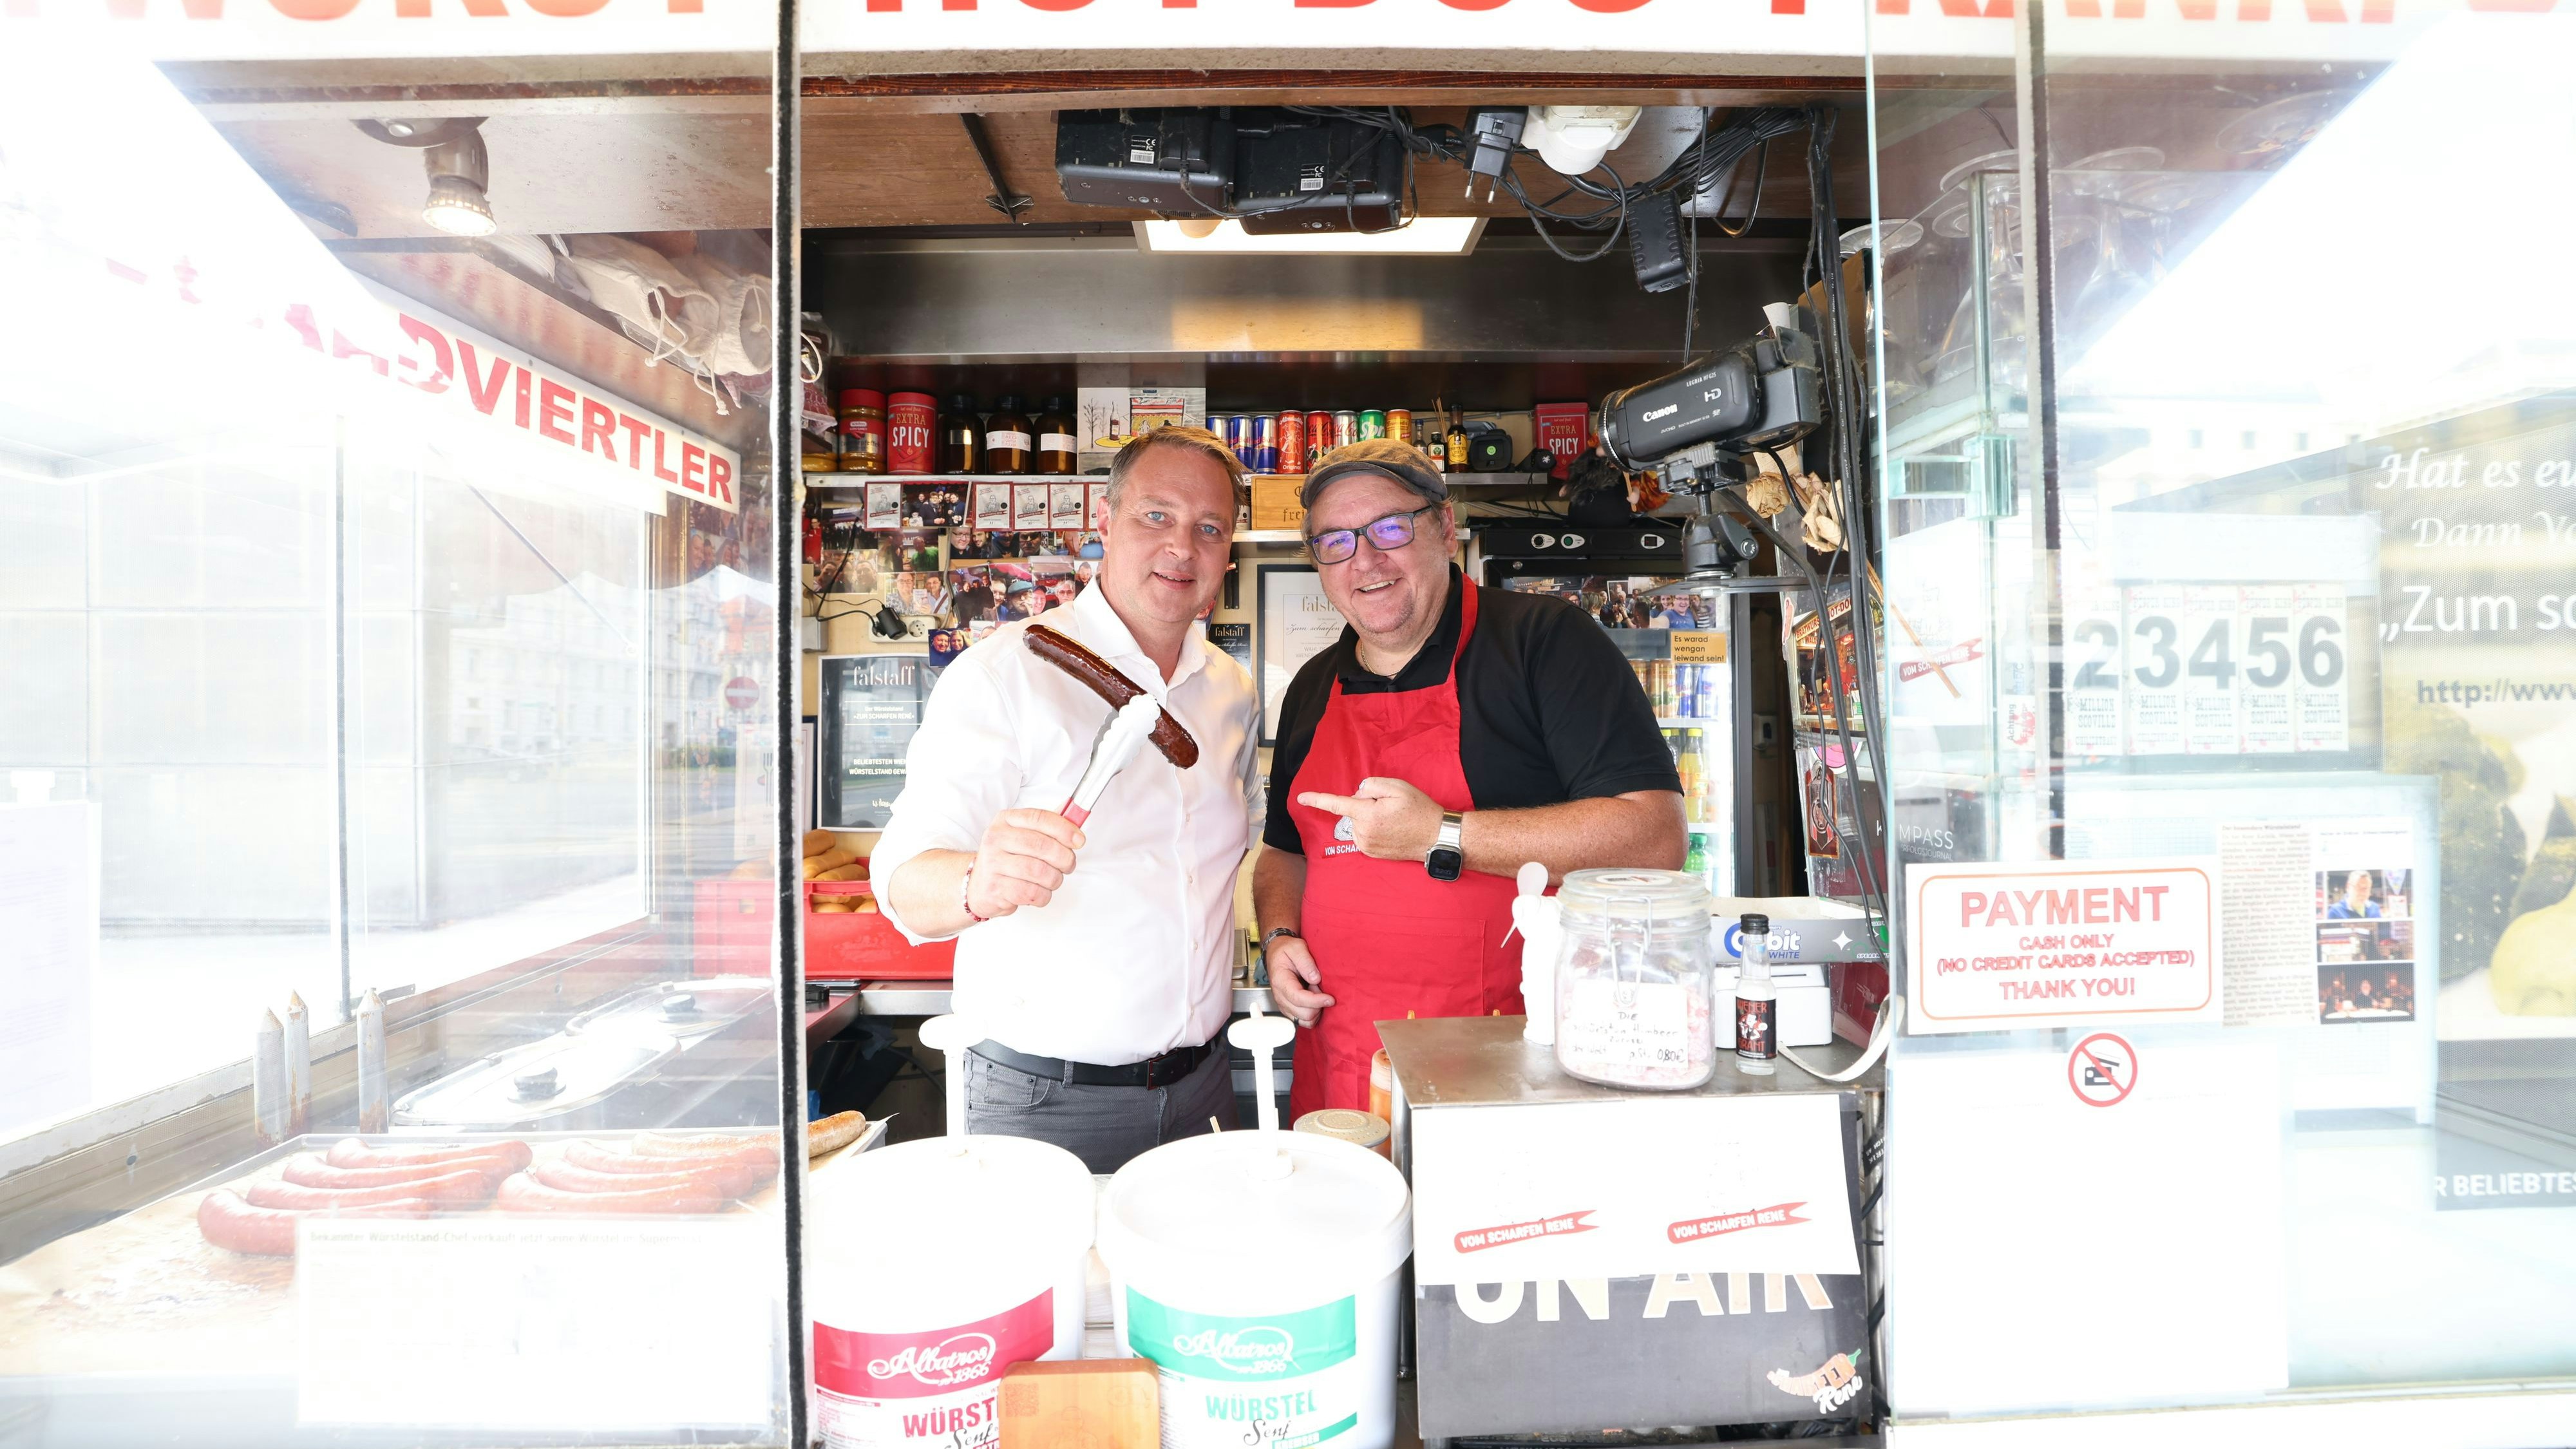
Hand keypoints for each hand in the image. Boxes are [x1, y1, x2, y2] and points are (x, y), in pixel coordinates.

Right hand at [966, 809, 1085, 918]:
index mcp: (1005, 820)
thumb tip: (1075, 815)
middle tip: (1068, 865)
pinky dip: (1043, 896)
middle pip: (1042, 846)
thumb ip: (1047, 826)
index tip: (1079, 840)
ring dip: (1054, 879)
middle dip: (1064, 858)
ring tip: (1052, 880)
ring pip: (1039, 872)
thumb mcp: (1022, 835)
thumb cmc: (1006, 859)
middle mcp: (996, 839)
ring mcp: (993, 864)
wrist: (978, 886)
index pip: (1039, 818)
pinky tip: (1039, 892)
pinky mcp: (995, 888)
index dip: (1064, 829)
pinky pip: (1031, 893)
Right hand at [1264, 936, 1333, 1026]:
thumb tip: (1315, 979)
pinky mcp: (1289, 1009)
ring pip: (1305, 1021)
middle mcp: (1280, 997)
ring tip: (1316, 992)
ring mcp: (1284, 1005)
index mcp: (1280, 981)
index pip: (1298, 998)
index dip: (1316, 1001)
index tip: (1330, 998)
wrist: (1277, 953)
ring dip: (1316, 1010)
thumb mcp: (1296, 947)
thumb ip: (1305, 962)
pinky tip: (1314, 1000)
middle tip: (1320, 987)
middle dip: (1318, 1004)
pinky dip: (1313, 1014)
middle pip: (1304, 1014)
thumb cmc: (1286, 950)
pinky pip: (1304, 1021)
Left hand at [1296, 776, 1444, 862]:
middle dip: (1367, 805)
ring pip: (1359, 823)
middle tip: (1391, 808)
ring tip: (1394, 820)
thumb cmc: (1419, 810)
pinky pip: (1364, 834)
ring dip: (1371, 818)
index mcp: (1367, 815)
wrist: (1436, 837)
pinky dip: (1374, 829)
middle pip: (1354, 811)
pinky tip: (1391, 830)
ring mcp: (1367, 846)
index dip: (1317, 799)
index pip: (1336, 805)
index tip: (1300, 798)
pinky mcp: (1372, 853)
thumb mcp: (1398, 787)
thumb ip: (1371, 785)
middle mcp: (1363, 833)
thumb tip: (1358, 795)